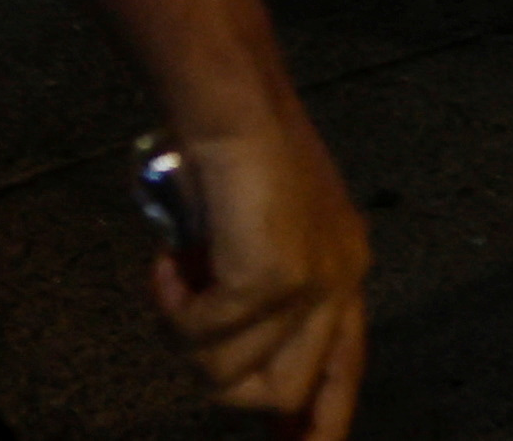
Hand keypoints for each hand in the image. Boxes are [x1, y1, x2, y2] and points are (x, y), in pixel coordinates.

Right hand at [157, 108, 371, 434]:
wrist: (233, 105)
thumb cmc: (236, 151)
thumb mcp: (260, 229)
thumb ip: (259, 286)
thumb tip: (229, 356)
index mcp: (345, 267)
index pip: (345, 369)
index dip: (323, 420)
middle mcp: (340, 281)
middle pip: (285, 393)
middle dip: (226, 382)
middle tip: (186, 323)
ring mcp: (311, 285)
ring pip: (233, 377)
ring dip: (188, 337)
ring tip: (175, 277)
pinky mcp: (272, 280)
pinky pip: (203, 336)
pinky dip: (174, 307)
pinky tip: (167, 265)